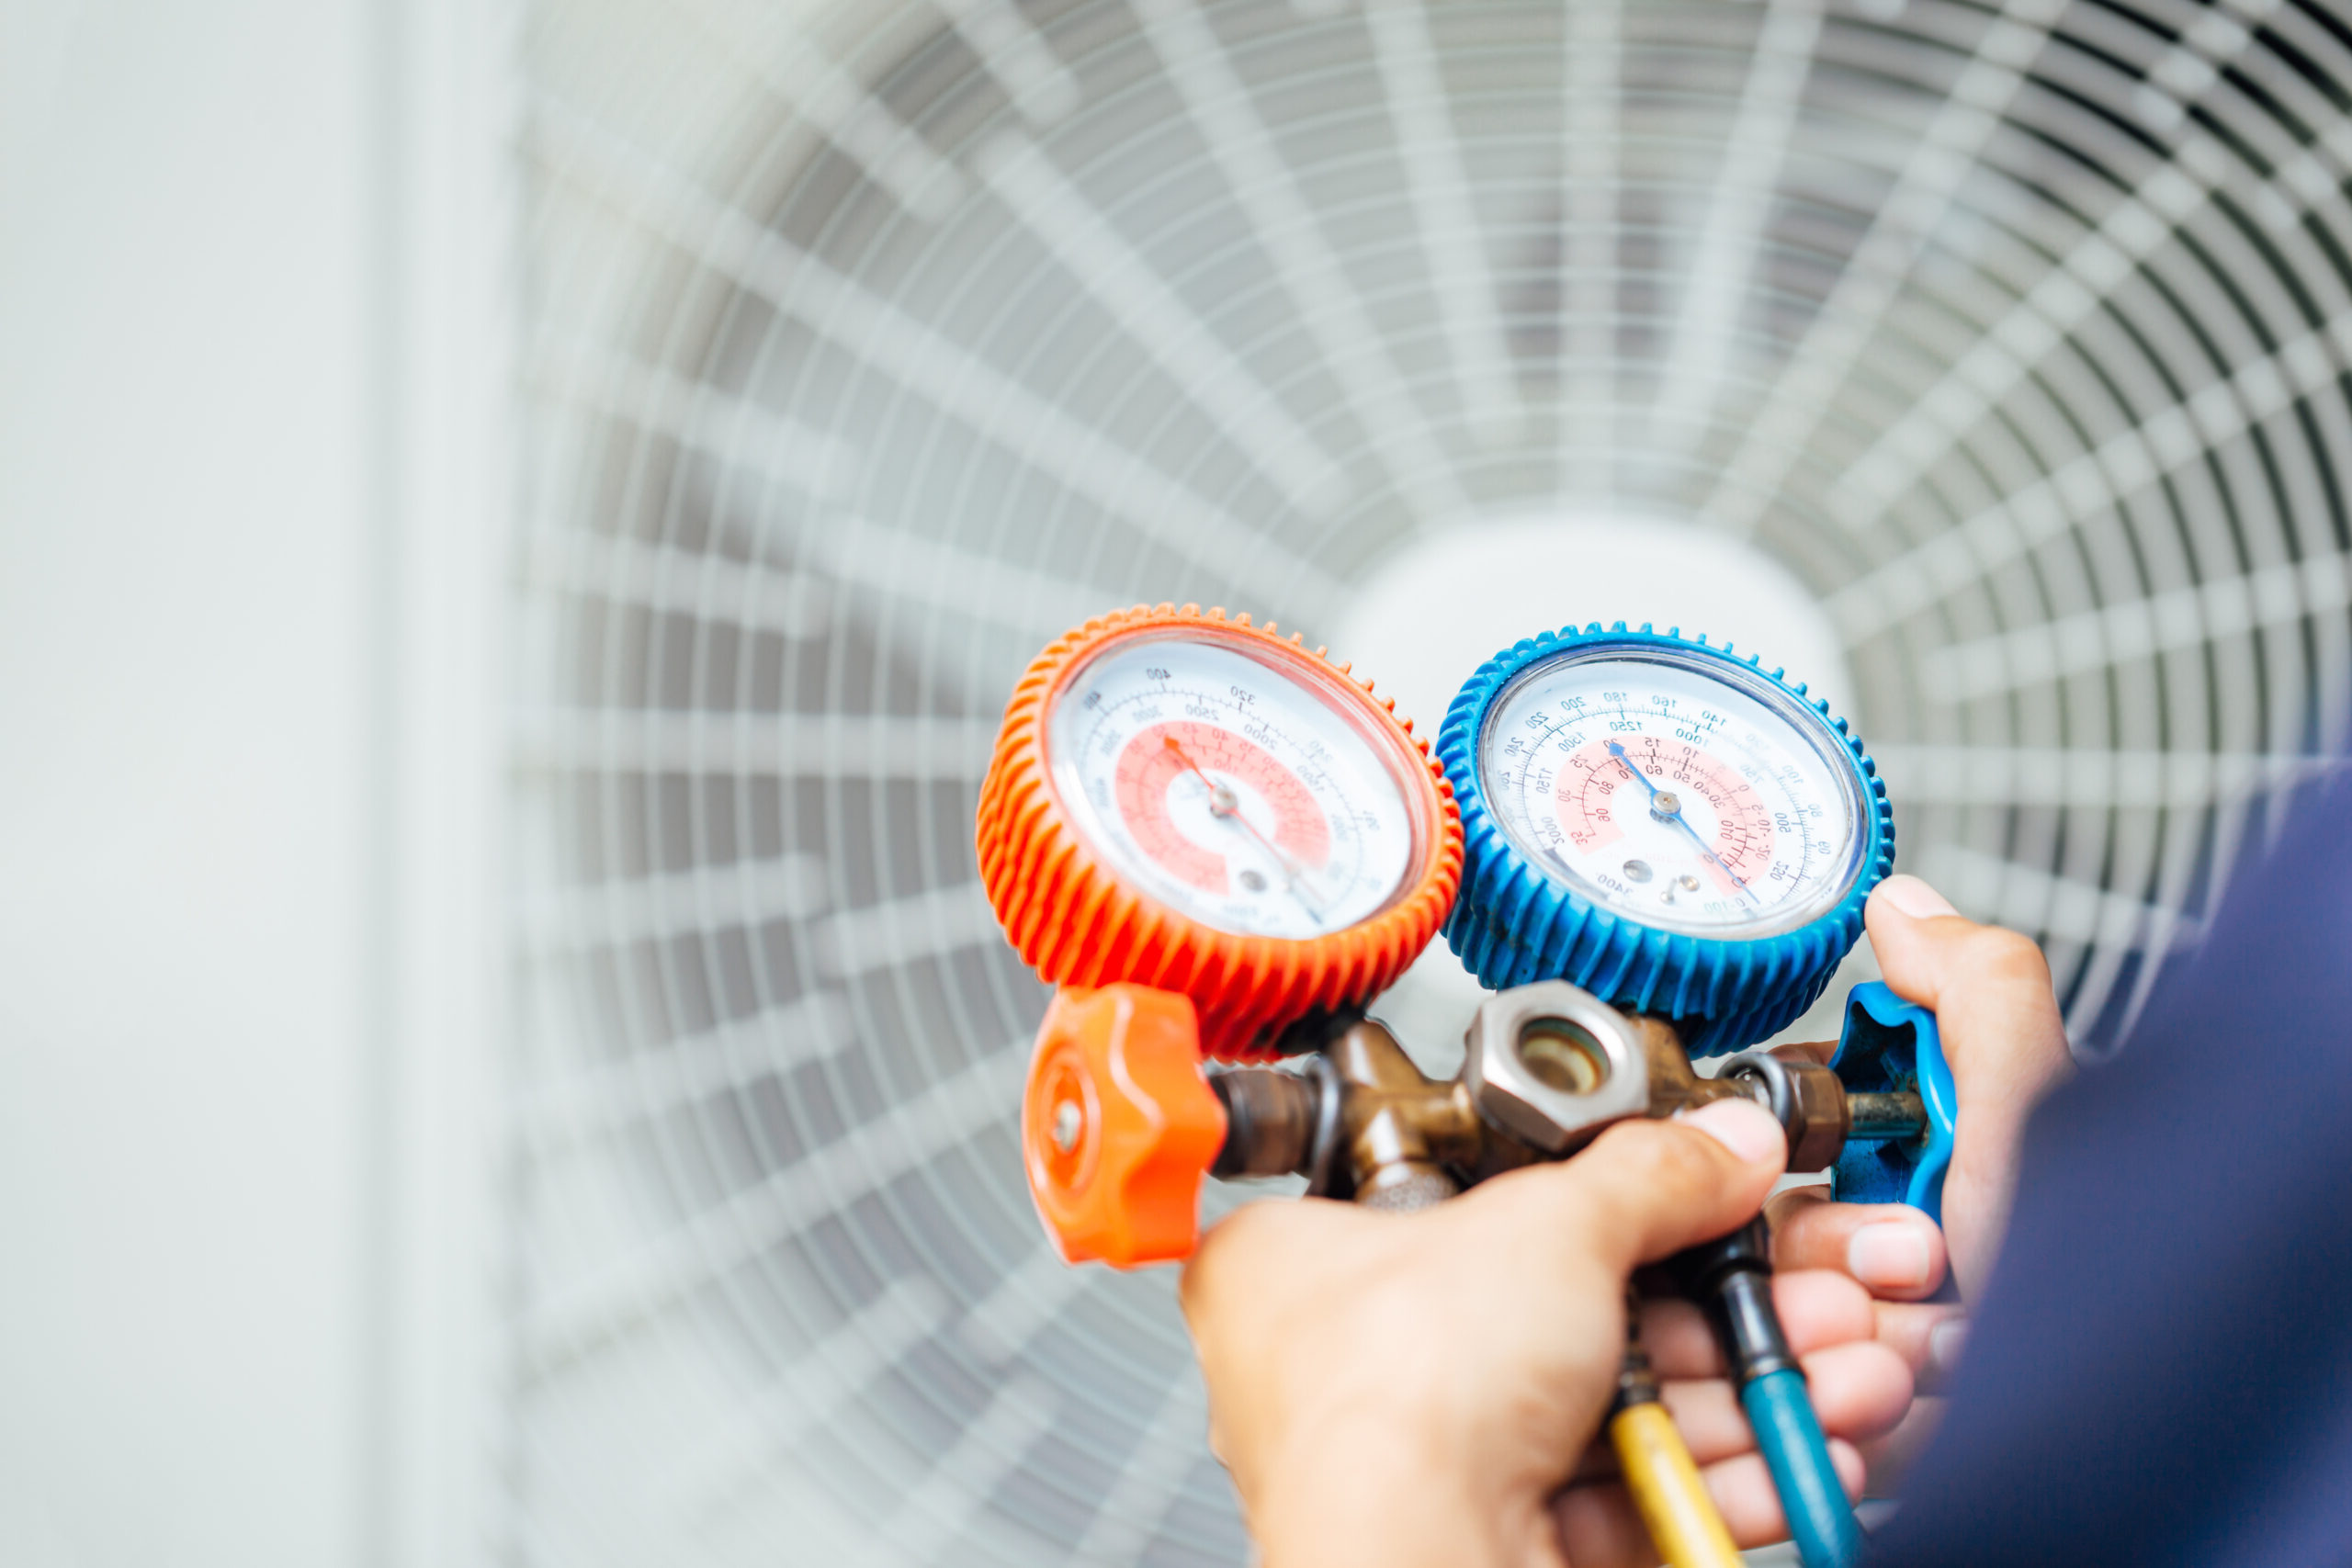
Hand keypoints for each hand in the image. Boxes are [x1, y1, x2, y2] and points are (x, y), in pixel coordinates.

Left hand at [1180, 1100, 1912, 1567]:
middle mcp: (1353, 1366)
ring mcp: (1426, 1465)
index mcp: (1306, 1261)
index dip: (1602, 1194)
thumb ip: (1651, 1177)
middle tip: (1816, 1287)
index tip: (1701, 1187)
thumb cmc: (1394, 1397)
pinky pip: (1626, 1498)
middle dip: (1730, 1306)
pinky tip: (1801, 1451)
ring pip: (1617, 1409)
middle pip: (1572, 1312)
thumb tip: (1715, 1144)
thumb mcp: (1547, 1225)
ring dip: (1750, 1389)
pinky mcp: (1496, 1546)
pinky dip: (1720, 1475)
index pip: (1468, 1198)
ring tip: (1846, 1367)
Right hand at [1765, 874, 2073, 1479]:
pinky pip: (1816, 1392)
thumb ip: (1977, 993)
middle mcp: (1918, 1238)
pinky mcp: (1882, 1414)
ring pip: (1793, 1315)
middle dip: (1837, 1253)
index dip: (1809, 1150)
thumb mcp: (2039, 1114)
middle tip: (1921, 1263)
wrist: (2124, 1424)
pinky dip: (1856, 1395)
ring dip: (1850, 1329)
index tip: (1855, 1170)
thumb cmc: (2105, 1284)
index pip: (1807, 1133)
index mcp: (1948, 1154)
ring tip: (1934, 1346)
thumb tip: (1903, 906)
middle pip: (1785, 1229)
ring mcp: (1900, 1330)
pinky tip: (1922, 1395)